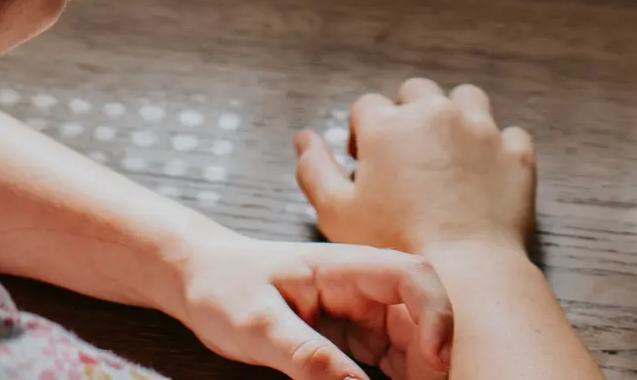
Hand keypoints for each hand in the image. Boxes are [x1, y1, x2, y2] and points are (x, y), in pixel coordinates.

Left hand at [171, 228, 453, 379]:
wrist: (199, 279)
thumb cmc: (222, 287)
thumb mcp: (257, 326)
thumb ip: (307, 358)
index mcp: (345, 268)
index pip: (413, 278)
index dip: (437, 316)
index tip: (435, 362)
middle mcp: (362, 286)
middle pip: (422, 317)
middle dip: (432, 358)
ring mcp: (360, 312)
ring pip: (412, 342)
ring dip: (420, 371)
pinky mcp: (352, 336)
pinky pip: (391, 358)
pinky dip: (401, 378)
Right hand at [294, 78, 536, 256]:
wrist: (465, 270)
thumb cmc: (396, 245)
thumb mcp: (336, 213)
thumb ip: (314, 169)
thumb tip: (304, 138)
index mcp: (387, 125)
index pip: (367, 106)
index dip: (364, 131)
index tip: (369, 160)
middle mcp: (433, 114)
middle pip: (417, 92)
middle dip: (409, 114)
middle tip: (408, 155)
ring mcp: (480, 128)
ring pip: (466, 98)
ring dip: (456, 116)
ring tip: (449, 153)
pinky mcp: (515, 152)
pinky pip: (509, 134)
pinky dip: (498, 148)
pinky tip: (487, 173)